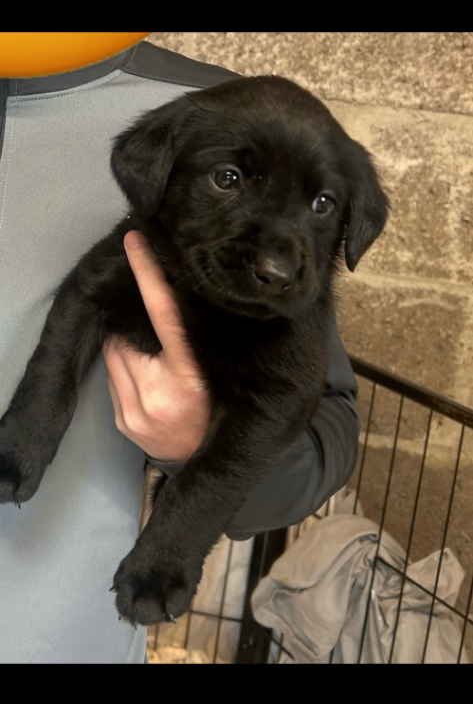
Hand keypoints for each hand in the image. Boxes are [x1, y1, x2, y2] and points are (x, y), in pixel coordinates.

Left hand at [103, 231, 210, 461]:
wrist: (205, 461)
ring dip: (127, 348)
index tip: (135, 242)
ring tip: (153, 363)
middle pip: (129, 335)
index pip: (165, 314)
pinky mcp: (122, 421)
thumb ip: (194, 341)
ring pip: (114, 353)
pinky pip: (111, 377)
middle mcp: (159, 394)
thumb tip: (166, 301)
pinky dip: (123, 370)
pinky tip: (146, 382)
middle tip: (155, 338)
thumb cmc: (220, 409)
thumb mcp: (218, 372)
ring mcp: (136, 410)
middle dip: (135, 327)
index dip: (149, 274)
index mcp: (190, 377)